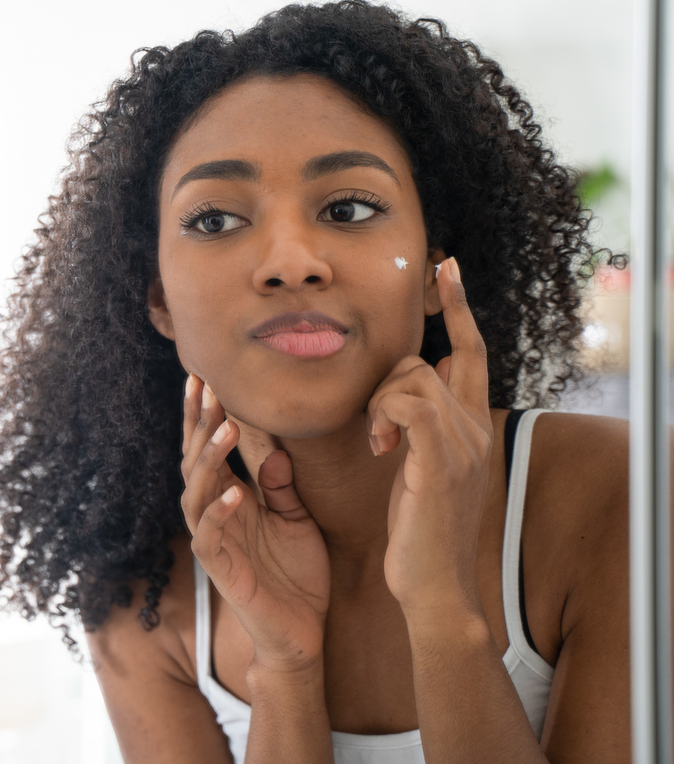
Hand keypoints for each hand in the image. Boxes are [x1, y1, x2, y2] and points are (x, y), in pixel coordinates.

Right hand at [181, 374, 329, 673]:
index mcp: (231, 496)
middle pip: (194, 459)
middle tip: (204, 386)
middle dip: (198, 423)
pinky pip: (210, 535)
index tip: (205, 376)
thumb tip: (276, 450)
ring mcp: (213, 539)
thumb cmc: (296, 575)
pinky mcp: (220, 568)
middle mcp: (214, 512)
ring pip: (195, 491)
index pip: (210, 447)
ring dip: (208, 459)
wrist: (301, 632)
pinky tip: (234, 492)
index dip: (204, 414)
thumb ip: (282, 485)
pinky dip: (219, 512)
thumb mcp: (297, 519)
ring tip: (224, 430)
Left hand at [367, 256, 492, 618]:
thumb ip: (427, 422)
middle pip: (430, 360)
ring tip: (381, 446)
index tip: (447, 267)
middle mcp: (476, 429)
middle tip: (379, 426)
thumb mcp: (424, 467)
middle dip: (392, 378)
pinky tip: (382, 449)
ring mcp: (463, 444)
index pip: (471, 353)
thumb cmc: (421, 532)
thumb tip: (429, 373)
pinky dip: (385, 416)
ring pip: (412, 377)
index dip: (460, 308)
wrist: (435, 588)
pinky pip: (409, 404)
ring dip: (380, 405)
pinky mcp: (441, 460)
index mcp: (473, 428)